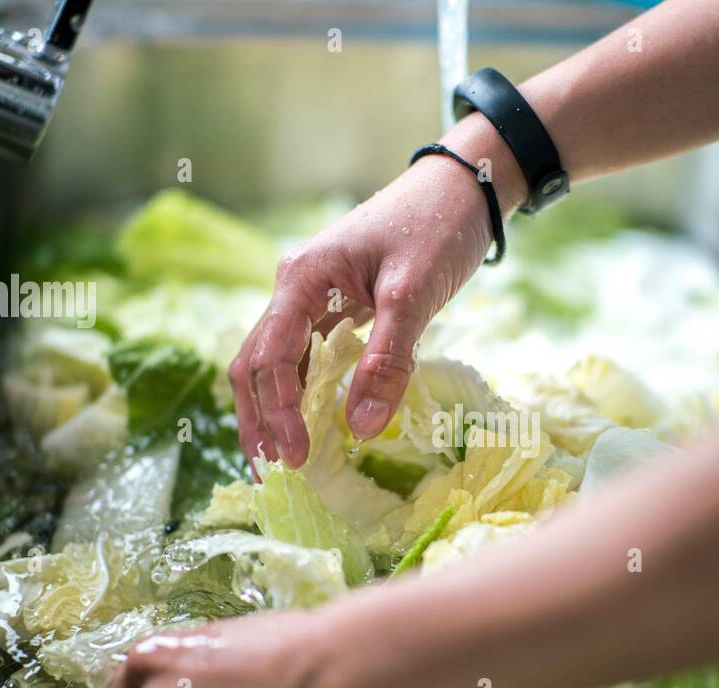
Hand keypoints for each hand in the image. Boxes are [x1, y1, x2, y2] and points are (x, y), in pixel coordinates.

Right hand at [230, 144, 512, 470]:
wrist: (462, 186)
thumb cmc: (438, 228)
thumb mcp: (414, 296)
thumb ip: (388, 361)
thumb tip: (361, 429)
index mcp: (302, 279)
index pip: (272, 357)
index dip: (278, 412)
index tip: (297, 456)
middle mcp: (295, 286)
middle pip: (256, 361)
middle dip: (258, 418)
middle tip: (272, 470)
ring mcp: (312, 294)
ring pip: (275, 360)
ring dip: (272, 408)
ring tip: (280, 456)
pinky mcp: (335, 303)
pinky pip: (306, 353)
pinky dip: (302, 389)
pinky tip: (311, 420)